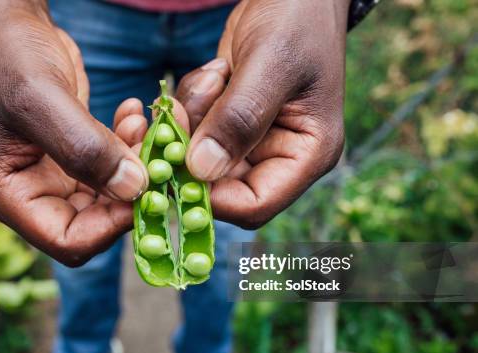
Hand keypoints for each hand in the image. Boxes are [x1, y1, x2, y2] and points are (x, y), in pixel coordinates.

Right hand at [0, 0, 147, 265]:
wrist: (6, 22)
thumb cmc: (9, 55)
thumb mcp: (41, 98)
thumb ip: (85, 148)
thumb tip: (135, 189)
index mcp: (9, 195)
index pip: (68, 240)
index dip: (111, 226)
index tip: (148, 191)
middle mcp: (32, 194)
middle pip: (95, 223)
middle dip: (131, 193)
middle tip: (159, 158)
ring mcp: (55, 176)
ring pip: (111, 194)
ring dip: (136, 166)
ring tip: (145, 126)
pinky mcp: (75, 155)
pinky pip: (113, 166)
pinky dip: (129, 146)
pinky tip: (133, 116)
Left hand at [177, 0, 349, 228]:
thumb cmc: (297, 19)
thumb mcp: (270, 64)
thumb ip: (238, 118)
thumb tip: (201, 170)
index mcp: (307, 154)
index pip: (254, 204)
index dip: (211, 196)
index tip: (175, 164)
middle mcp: (279, 156)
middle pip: (218, 184)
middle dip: (191, 148)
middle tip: (177, 111)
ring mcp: (252, 140)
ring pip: (198, 156)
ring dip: (192, 118)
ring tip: (217, 75)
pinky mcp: (229, 122)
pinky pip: (193, 130)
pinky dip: (190, 104)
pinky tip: (216, 72)